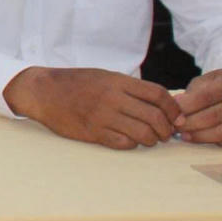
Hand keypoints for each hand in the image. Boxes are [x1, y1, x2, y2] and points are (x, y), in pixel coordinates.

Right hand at [4, 66, 182, 149]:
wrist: (45, 92)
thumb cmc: (77, 83)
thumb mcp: (105, 76)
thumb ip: (130, 87)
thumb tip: (159, 103)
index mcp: (118, 81)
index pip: (158, 95)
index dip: (173, 108)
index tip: (176, 117)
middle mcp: (113, 98)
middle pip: (155, 117)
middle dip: (167, 129)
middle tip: (166, 133)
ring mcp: (103, 117)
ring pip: (143, 134)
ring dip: (152, 139)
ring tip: (150, 138)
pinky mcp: (94, 133)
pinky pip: (124, 144)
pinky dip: (132, 144)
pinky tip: (130, 140)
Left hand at [172, 69, 221, 144]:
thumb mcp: (214, 78)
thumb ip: (197, 88)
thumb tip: (178, 102)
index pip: (206, 96)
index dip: (187, 104)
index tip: (172, 109)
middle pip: (213, 116)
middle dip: (190, 122)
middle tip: (175, 126)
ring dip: (200, 134)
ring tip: (184, 135)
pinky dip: (213, 141)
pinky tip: (199, 139)